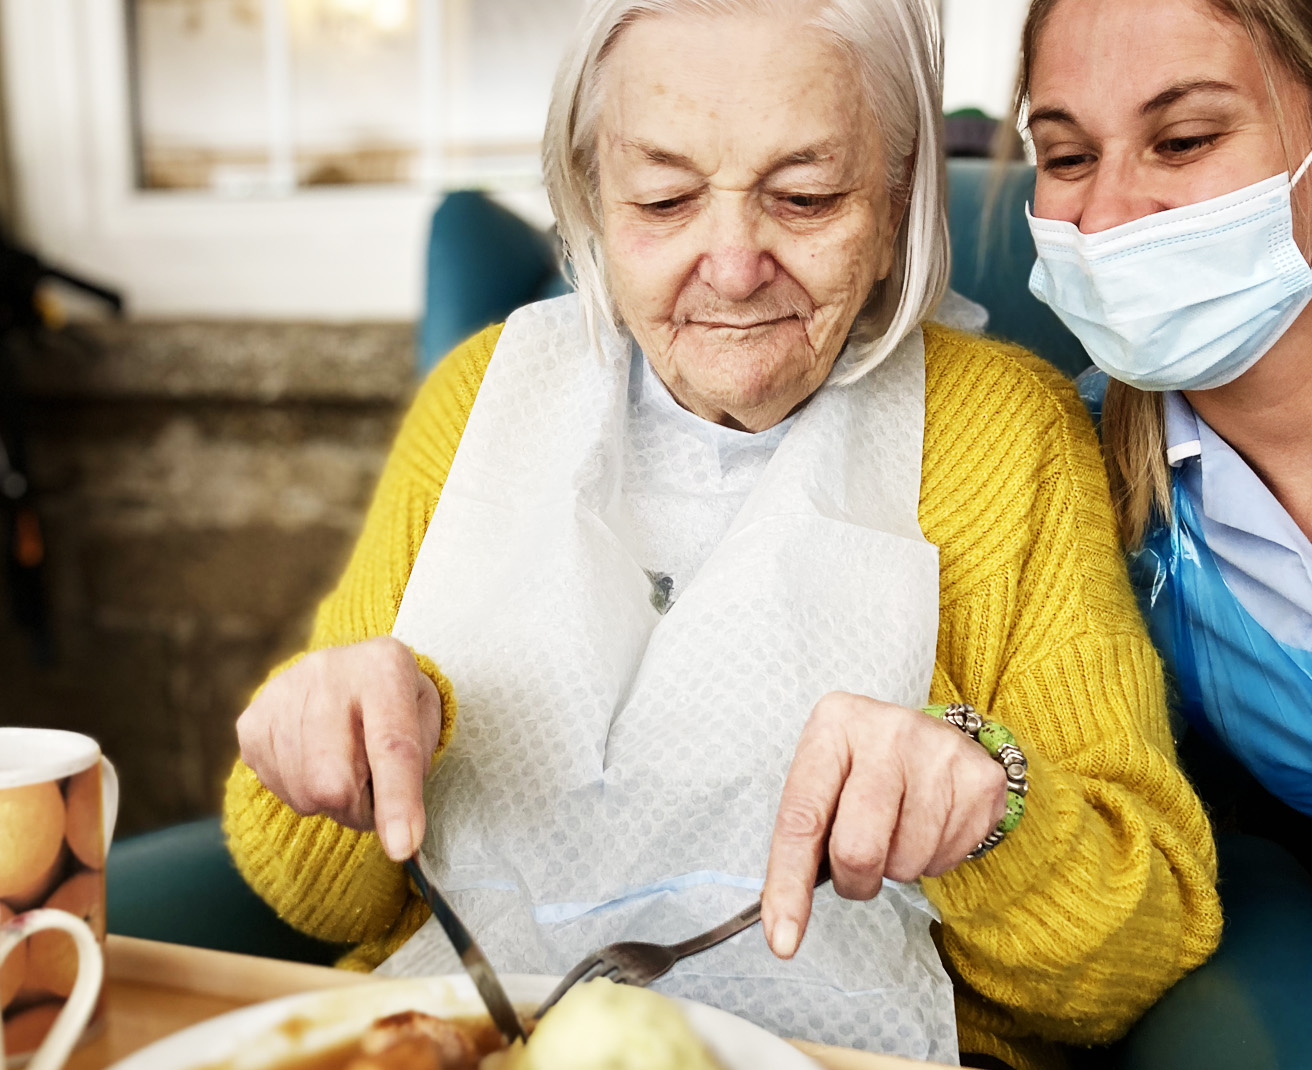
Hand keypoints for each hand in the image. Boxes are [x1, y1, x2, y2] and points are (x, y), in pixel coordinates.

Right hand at [236, 636, 442, 861]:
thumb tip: (398, 834)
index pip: (391, 745)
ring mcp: (282, 694)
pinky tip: (314, 759)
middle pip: (334, 781)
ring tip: (344, 767)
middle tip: (371, 795)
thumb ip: (415, 769)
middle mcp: (328, 672)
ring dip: (331, 802)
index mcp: (384, 667)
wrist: (349, 669)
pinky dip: (302, 790)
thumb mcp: (425, 719)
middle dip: (358, 809)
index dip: (397, 801)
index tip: (402, 848)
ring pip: (304, 793)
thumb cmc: (396, 702)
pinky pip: (278, 789)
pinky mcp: (251, 721)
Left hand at [761, 692, 1006, 957]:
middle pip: (858, 850)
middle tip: (860, 867)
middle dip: (855, 881)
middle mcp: (887, 731)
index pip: (802, 819)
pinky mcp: (981, 780)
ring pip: (906, 863)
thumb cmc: (865, 770)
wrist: (935, 740)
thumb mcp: (826, 779)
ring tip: (900, 829)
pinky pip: (946, 861)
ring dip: (897, 868)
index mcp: (834, 725)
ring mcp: (940, 753)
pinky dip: (932, 860)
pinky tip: (931, 823)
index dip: (789, 886)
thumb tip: (782, 924)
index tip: (783, 941)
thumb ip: (805, 835)